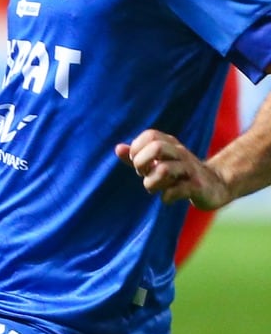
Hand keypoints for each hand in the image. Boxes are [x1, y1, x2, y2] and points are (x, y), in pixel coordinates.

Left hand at [116, 129, 231, 209]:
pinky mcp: (197, 187)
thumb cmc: (180, 174)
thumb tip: (118, 148)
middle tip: (144, 174)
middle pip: (157, 147)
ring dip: (151, 182)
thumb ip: (137, 156)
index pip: (149, 135)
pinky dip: (166, 197)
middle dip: (141, 163)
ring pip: (165, 169)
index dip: (137, 149)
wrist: (216, 186)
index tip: (138, 162)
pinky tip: (167, 198)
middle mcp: (181, 154)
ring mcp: (190, 170)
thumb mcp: (158, 162)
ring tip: (153, 188)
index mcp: (171, 145)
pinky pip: (176, 190)